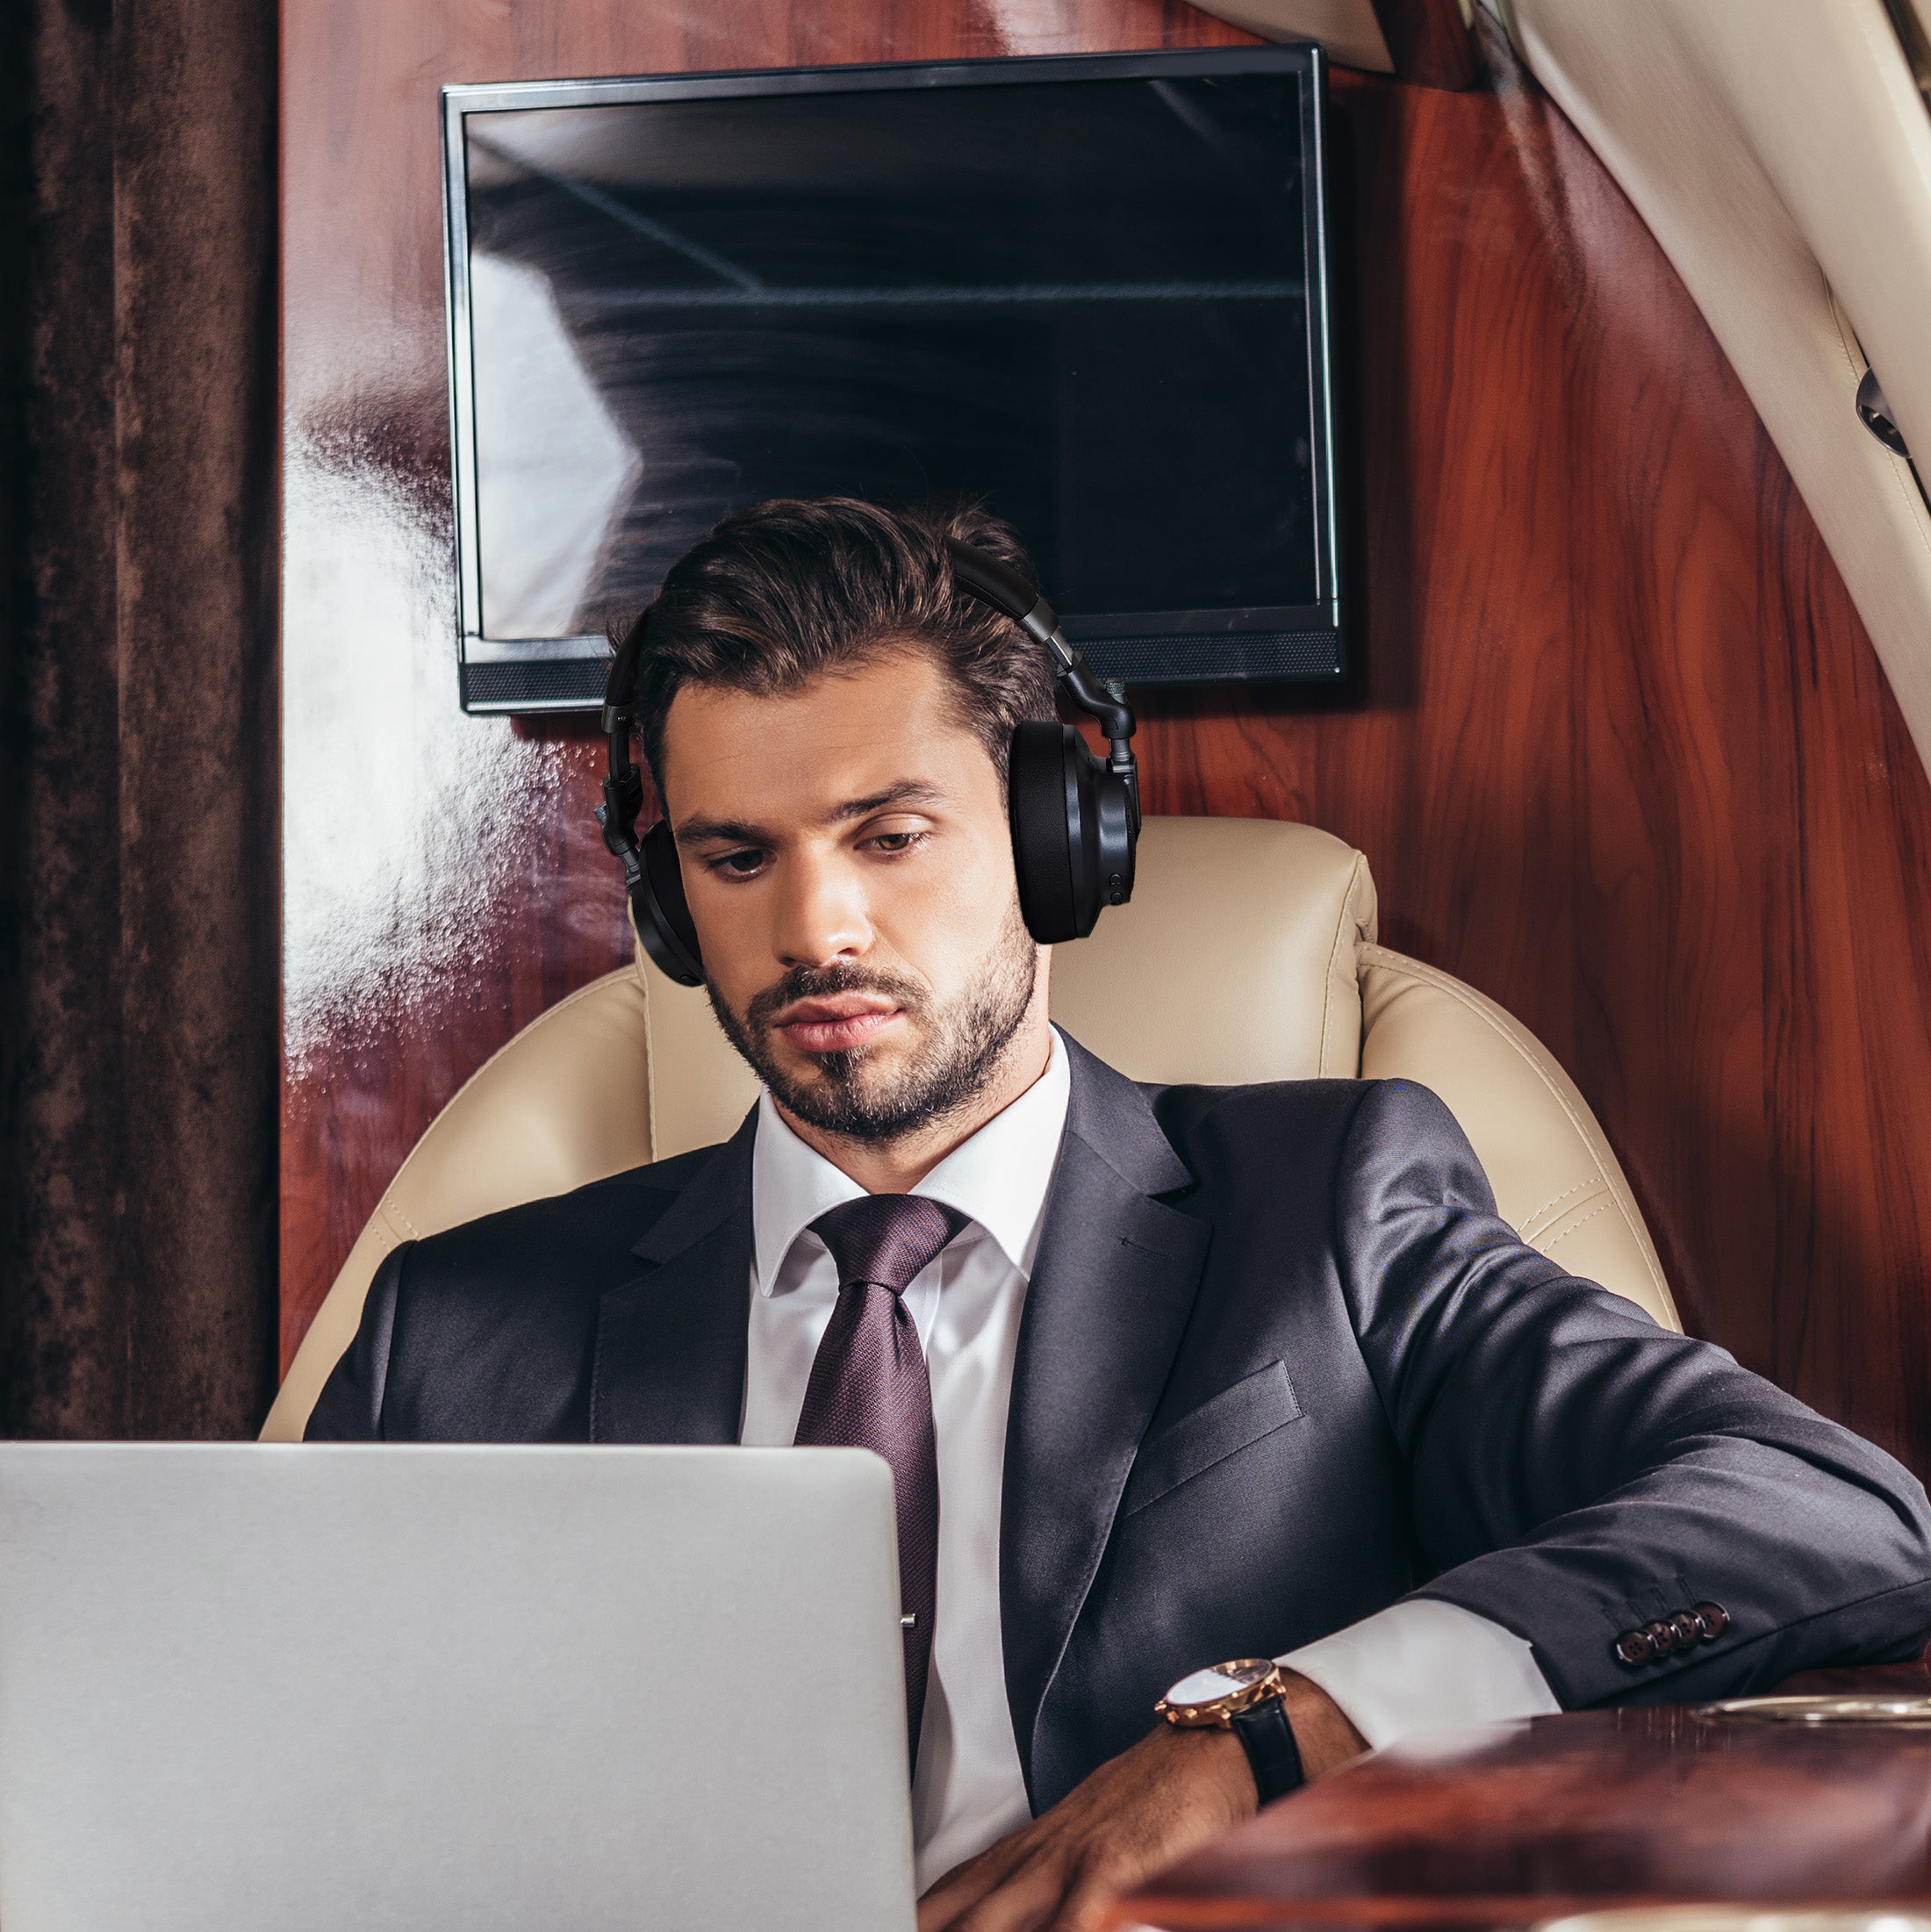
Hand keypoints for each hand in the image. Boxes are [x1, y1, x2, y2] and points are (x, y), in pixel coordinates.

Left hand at [915, 1671, 1366, 1931]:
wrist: (1224, 1739)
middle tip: (879, 1931)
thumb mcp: (1092, 1840)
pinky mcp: (1114, 1860)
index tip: (876, 1916)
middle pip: (960, 1913)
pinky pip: (1074, 1917)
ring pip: (996, 1918)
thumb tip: (1017, 1911)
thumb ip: (1053, 1887)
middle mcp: (1039, 1853)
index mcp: (1030, 1849)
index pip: (950, 1897)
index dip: (918, 1916)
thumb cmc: (1165, 1797)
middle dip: (929, 1931)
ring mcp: (1073, 1855)